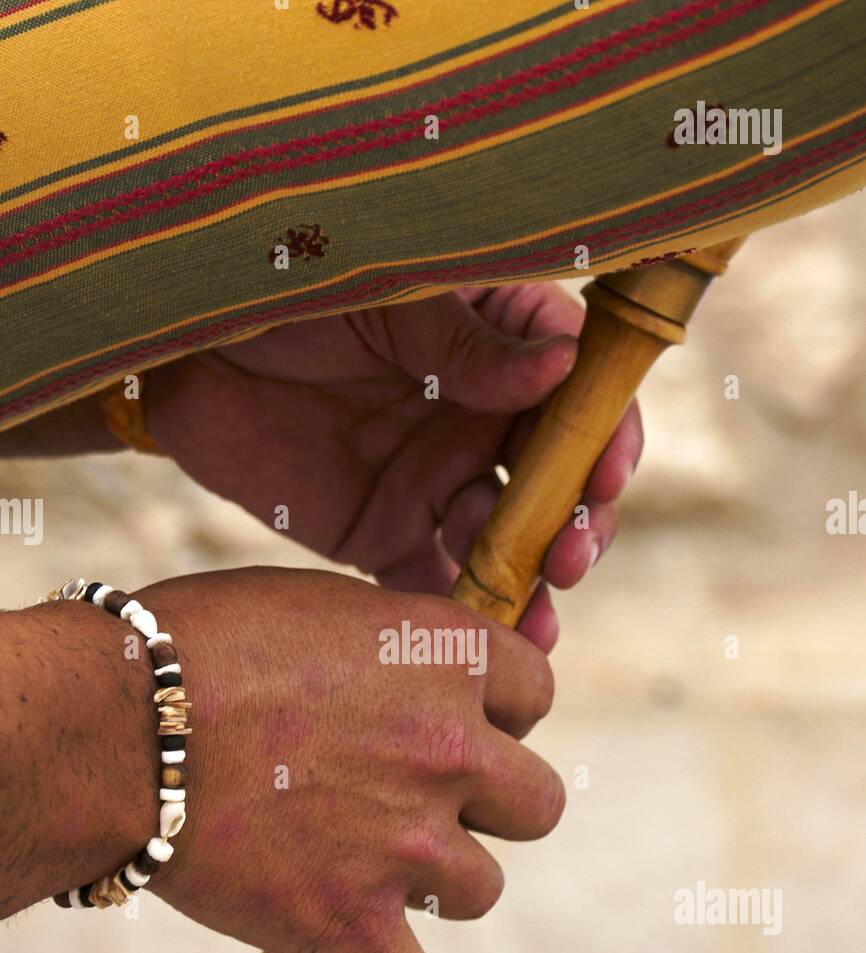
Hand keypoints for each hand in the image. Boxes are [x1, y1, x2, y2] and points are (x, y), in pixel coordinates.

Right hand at [138, 566, 563, 952]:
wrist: (120, 725)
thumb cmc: (204, 646)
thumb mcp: (323, 608)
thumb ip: (395, 644)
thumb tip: (420, 671)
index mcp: (444, 658)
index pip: (533, 691)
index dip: (498, 709)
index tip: (459, 717)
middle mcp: (446, 750)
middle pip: (534, 802)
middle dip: (488, 803)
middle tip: (419, 797)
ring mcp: (404, 843)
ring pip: (480, 888)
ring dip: (439, 881)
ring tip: (370, 864)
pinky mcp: (349, 922)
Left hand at [147, 284, 641, 651]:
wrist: (178, 348)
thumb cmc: (280, 288)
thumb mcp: (380, 295)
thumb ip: (464, 340)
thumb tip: (564, 368)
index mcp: (493, 344)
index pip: (579, 388)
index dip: (609, 432)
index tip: (609, 471)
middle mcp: (476, 419)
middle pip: (560, 479)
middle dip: (578, 522)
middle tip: (570, 556)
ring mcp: (433, 483)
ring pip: (510, 542)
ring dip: (534, 580)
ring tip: (536, 618)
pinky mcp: (383, 538)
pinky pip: (438, 588)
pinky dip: (465, 621)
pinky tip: (488, 645)